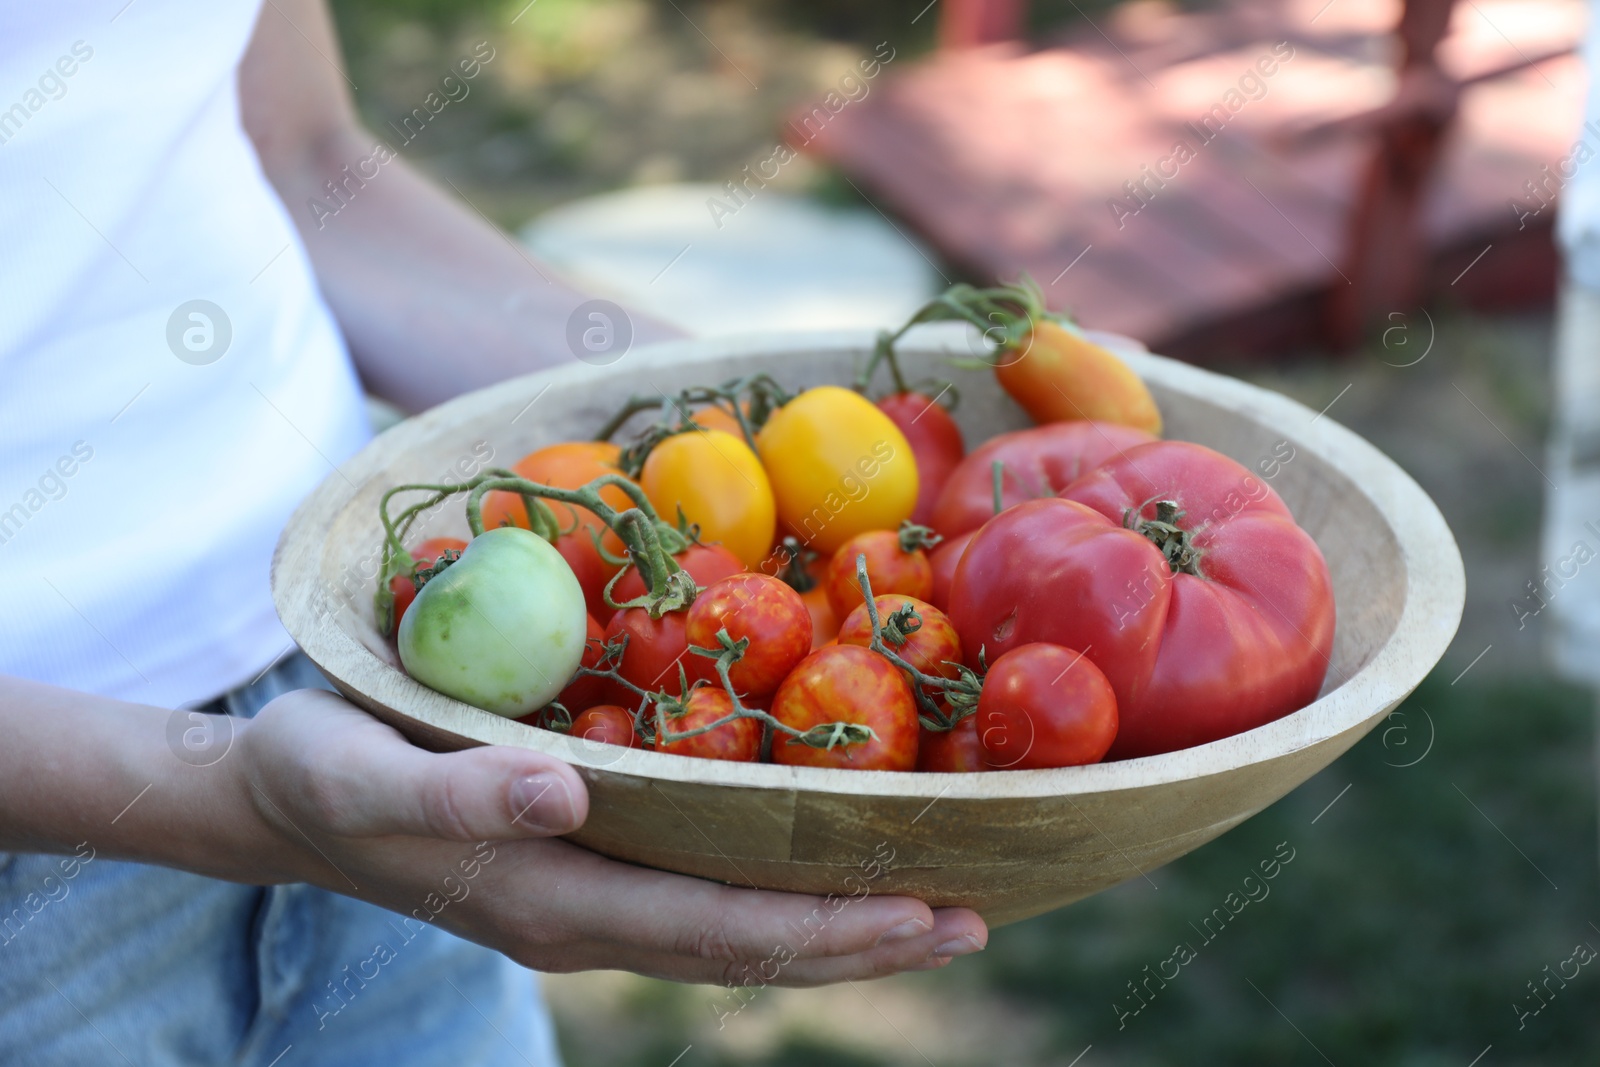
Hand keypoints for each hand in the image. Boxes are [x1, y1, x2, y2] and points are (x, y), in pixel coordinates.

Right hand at [239, 689, 988, 983]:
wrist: (282, 802)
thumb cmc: (318, 774)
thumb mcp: (364, 775)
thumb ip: (458, 796)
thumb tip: (566, 794)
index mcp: (550, 902)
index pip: (714, 930)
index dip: (821, 925)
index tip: (920, 913)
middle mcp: (585, 918)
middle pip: (746, 946)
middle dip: (860, 940)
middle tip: (973, 919)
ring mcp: (589, 903)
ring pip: (734, 933)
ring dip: (834, 925)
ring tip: (931, 910)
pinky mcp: (586, 873)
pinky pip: (705, 900)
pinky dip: (781, 895)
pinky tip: (826, 869)